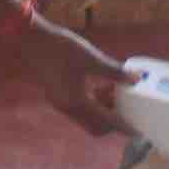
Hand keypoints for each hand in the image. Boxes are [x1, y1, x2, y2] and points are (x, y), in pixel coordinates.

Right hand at [20, 20, 131, 137]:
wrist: (31, 39)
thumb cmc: (60, 48)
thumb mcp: (91, 58)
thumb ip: (113, 71)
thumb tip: (136, 79)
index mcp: (77, 102)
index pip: (106, 123)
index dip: (122, 126)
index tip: (137, 129)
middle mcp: (68, 108)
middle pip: (95, 127)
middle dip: (112, 122)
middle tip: (127, 110)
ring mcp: (60, 103)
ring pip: (87, 118)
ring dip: (102, 112)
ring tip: (114, 94)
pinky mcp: (56, 96)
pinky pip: (79, 109)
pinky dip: (92, 104)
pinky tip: (98, 87)